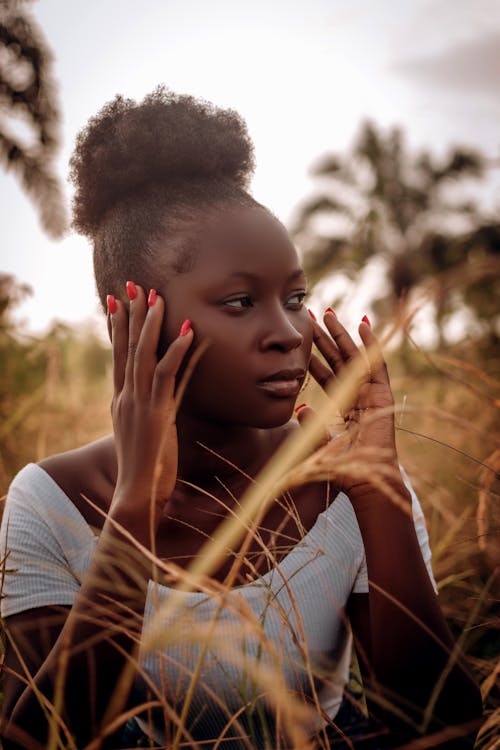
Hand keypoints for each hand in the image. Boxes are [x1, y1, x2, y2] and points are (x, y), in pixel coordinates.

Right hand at [107, 283, 192, 524]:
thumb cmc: (145, 472)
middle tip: (130, 286)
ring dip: (150, 324)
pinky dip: (177, 350)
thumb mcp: (144, 437)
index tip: (115, 303)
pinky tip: (188, 330)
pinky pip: (167, 374)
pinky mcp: (156, 413)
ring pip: (142, 355)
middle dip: (128, 315)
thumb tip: (161, 404)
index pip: (117, 357)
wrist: (136, 496)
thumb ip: (151, 415)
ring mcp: (138, 404)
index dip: (116, 329)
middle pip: (125, 348)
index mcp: (121, 402)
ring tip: (155, 297)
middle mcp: (125, 398)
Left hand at [298, 311, 400, 495]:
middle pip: (338, 361)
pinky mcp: (382, 395)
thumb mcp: (318, 443)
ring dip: (342, 335)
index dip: (314, 358)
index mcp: (343, 407)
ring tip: (329, 314)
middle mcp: (357, 397)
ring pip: (353, 358)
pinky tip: (362, 324)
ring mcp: (370, 394)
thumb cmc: (342, 470)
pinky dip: (370, 344)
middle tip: (311, 317)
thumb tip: (299, 408)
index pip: (326, 376)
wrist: (364, 481)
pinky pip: (376, 365)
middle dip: (325, 339)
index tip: (302, 340)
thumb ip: (310, 426)